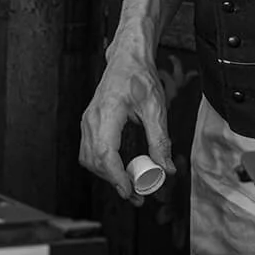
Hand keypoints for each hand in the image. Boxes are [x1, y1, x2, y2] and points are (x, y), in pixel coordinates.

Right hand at [78, 57, 172, 200]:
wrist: (126, 59)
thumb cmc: (140, 77)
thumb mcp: (156, 108)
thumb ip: (160, 140)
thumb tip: (167, 169)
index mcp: (107, 112)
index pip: (104, 152)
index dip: (116, 176)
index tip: (130, 192)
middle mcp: (92, 118)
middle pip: (94, 160)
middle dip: (114, 181)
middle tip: (137, 195)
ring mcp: (87, 121)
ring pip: (88, 158)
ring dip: (107, 176)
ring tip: (130, 186)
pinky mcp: (89, 123)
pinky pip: (89, 151)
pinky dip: (102, 165)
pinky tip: (120, 170)